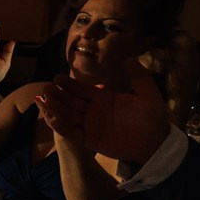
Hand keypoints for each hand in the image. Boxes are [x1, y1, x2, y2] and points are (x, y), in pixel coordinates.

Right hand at [38, 59, 173, 165]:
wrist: (154, 142)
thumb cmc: (152, 117)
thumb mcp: (147, 94)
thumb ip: (139, 76)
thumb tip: (129, 57)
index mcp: (103, 98)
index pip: (81, 89)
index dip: (69, 84)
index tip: (57, 77)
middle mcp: (93, 110)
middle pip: (70, 101)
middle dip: (57, 95)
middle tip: (46, 88)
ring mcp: (89, 125)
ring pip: (67, 116)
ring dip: (55, 109)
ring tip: (45, 101)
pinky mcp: (88, 140)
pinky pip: (71, 133)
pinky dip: (61, 126)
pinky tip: (53, 119)